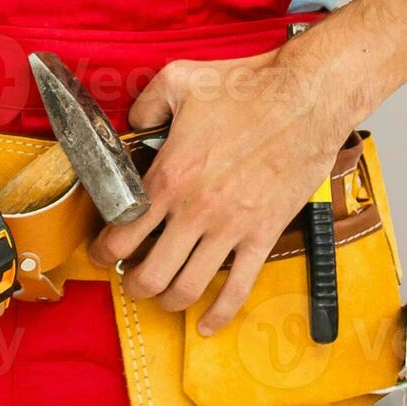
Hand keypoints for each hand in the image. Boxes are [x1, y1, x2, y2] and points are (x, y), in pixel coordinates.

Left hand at [89, 50, 355, 335]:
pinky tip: (206, 324)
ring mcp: (230, 227)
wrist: (307, 96)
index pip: (120, 233)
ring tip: (159, 295)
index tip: (99, 253)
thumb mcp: (177, 81)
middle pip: (149, 272)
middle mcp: (195, 211)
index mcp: (168, 178)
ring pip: (188, 287)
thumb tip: (132, 122)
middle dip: (130, 283)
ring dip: (166, 300)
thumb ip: (144, 106)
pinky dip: (220, 313)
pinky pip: (239, 287)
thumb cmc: (247, 87)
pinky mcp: (263, 234)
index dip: (101, 252)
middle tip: (126, 279)